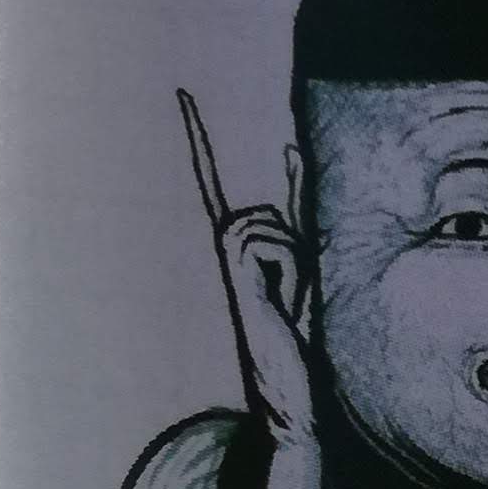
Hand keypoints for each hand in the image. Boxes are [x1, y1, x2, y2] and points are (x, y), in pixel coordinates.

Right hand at [179, 92, 315, 445]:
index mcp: (238, 251)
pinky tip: (281, 302)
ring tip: (289, 301)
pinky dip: (290, 270)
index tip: (182, 94)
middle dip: (294, 242)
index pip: (213, 190)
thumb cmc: (297, 335)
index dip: (199, 143)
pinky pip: (270, 245)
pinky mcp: (236, 282)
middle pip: (266, 212)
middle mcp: (227, 254)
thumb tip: (292, 155)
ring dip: (296, 262)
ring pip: (272, 228)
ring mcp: (228, 269)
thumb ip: (296, 216)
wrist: (290, 393)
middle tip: (292, 291)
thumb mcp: (305, 264)